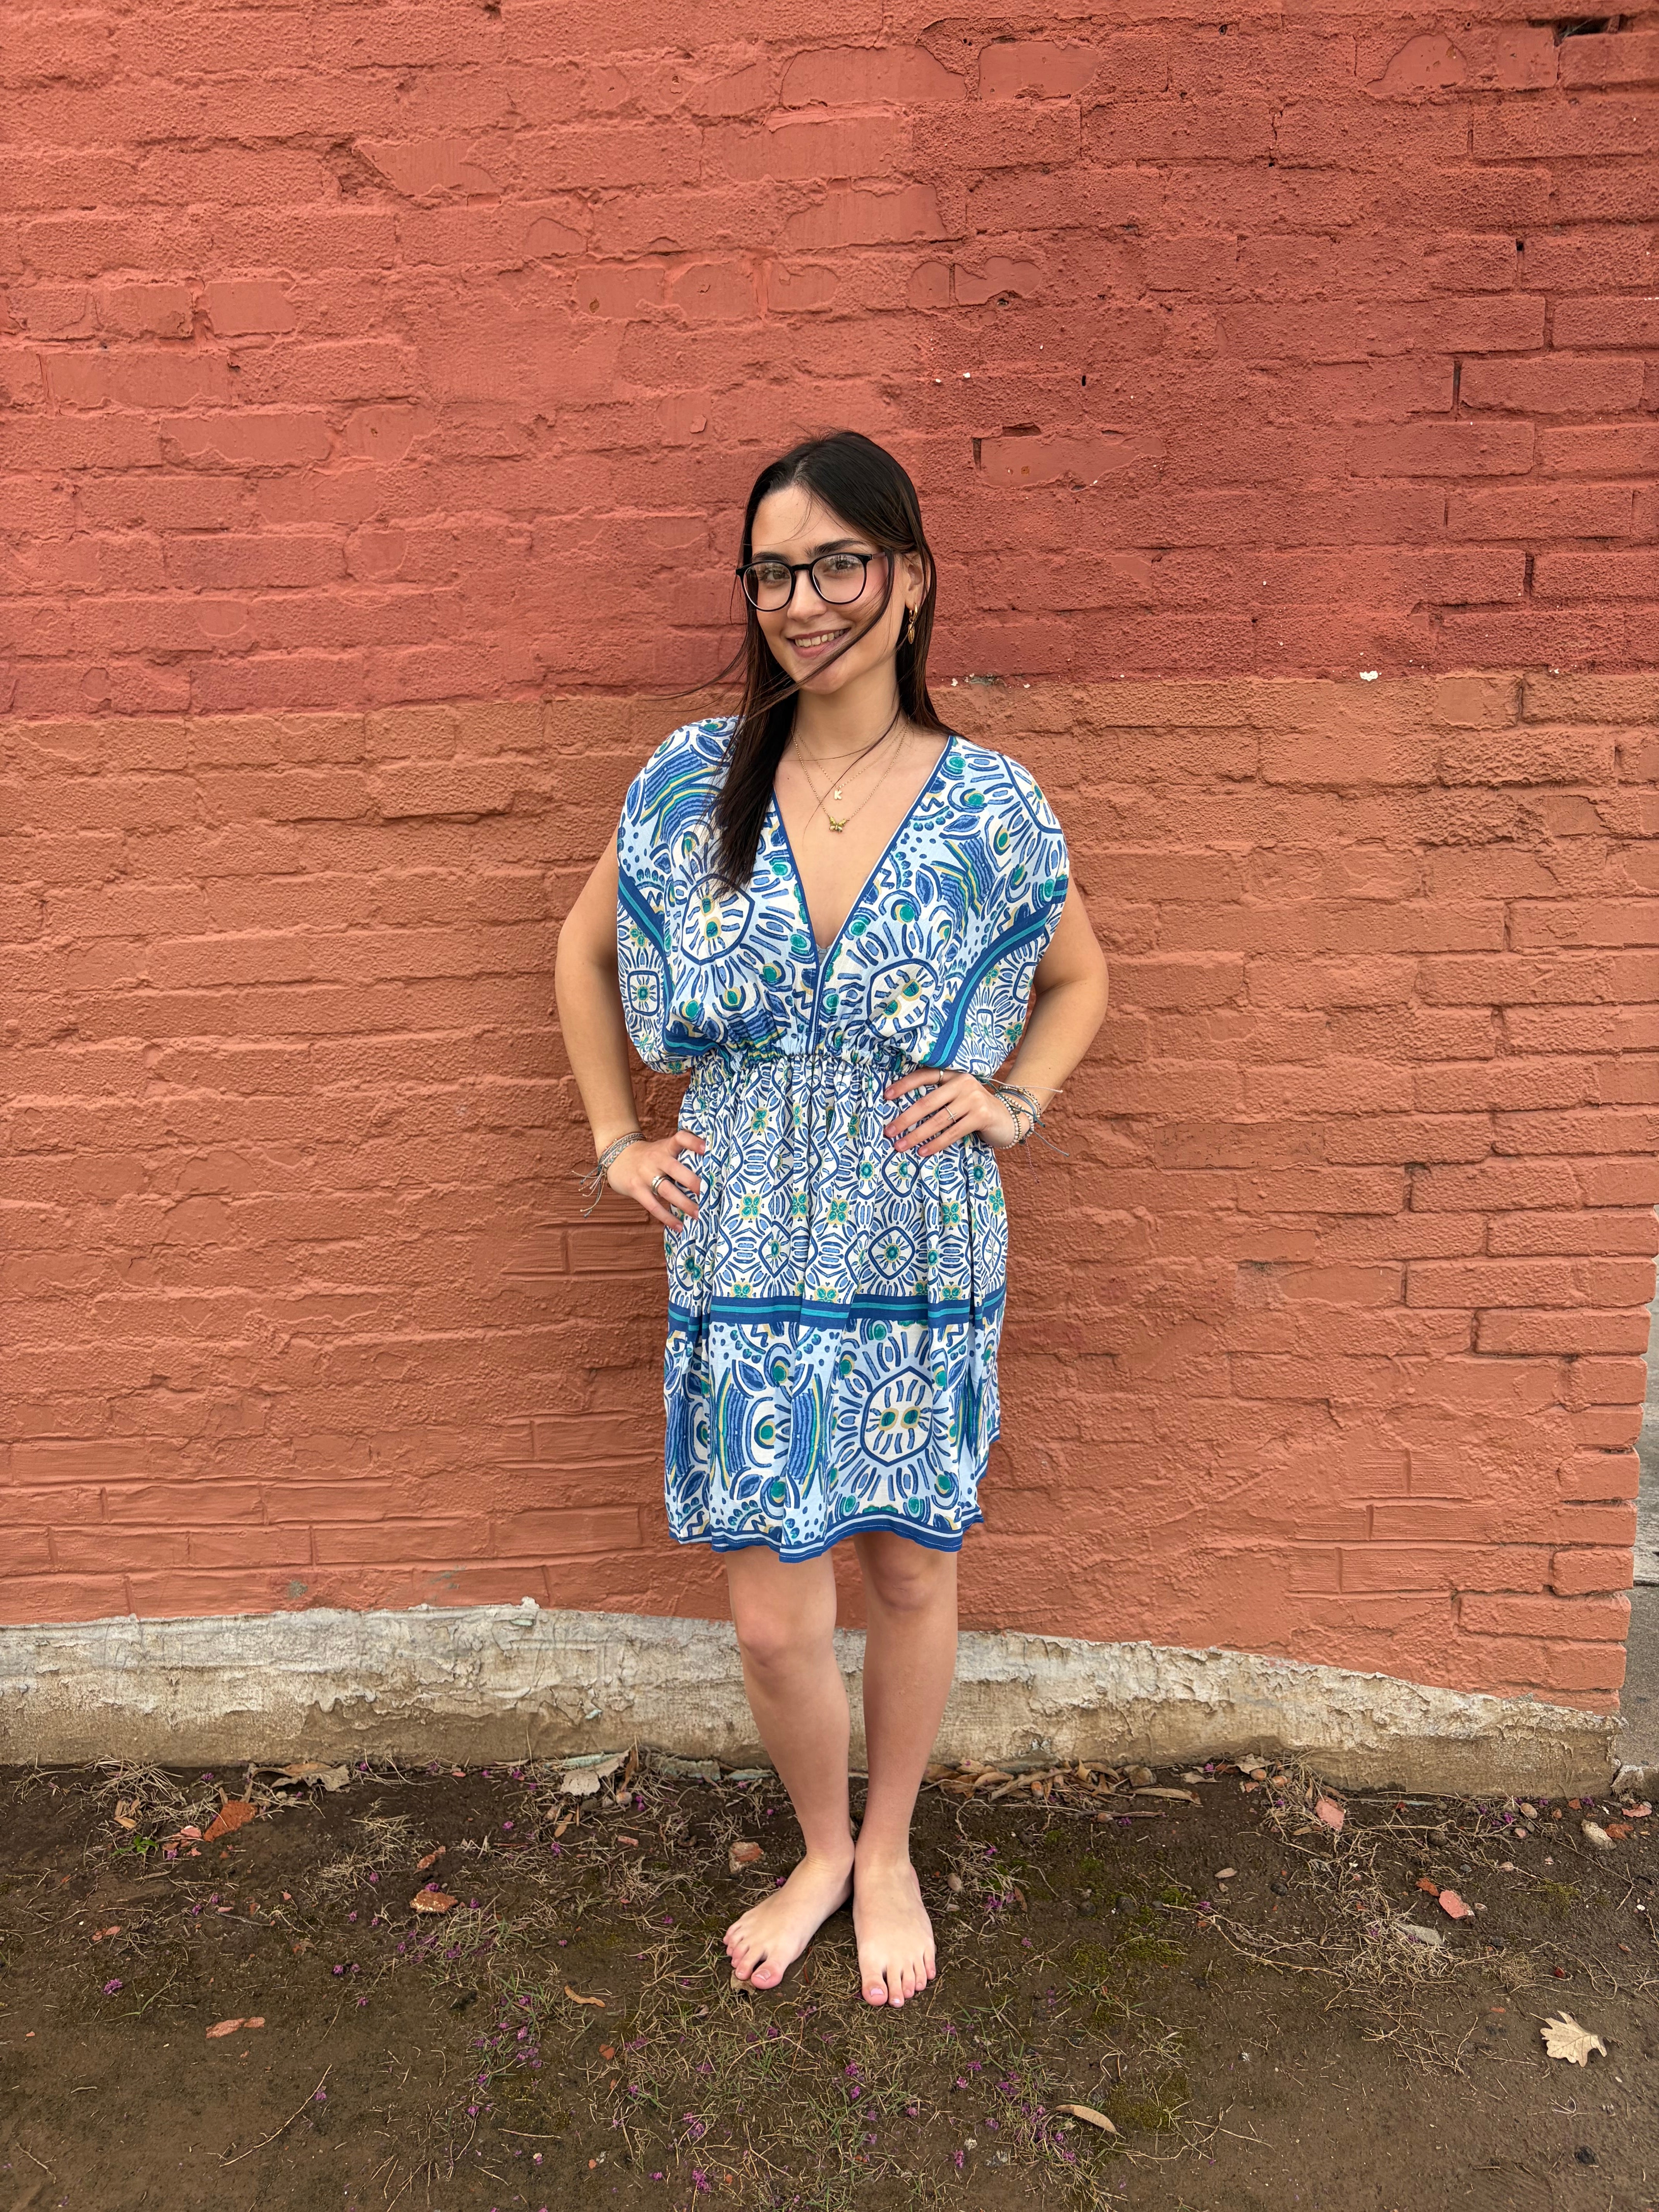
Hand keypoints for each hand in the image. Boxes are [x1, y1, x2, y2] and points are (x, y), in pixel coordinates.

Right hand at [607, 1130, 706, 1233]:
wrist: (616, 1155)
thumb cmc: (649, 1155)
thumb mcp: (662, 1148)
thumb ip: (680, 1156)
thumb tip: (710, 1172)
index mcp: (665, 1147)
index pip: (680, 1138)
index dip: (692, 1142)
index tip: (706, 1148)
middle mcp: (656, 1159)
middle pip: (676, 1169)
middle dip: (692, 1181)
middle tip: (709, 1192)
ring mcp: (645, 1175)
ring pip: (667, 1190)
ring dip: (684, 1203)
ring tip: (699, 1214)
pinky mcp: (636, 1189)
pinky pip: (653, 1206)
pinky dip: (667, 1218)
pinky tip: (679, 1227)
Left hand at [881, 1067, 1018, 1157]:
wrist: (1010, 1118)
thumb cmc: (977, 1111)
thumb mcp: (959, 1098)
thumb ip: (940, 1099)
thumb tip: (905, 1115)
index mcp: (954, 1075)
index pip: (925, 1076)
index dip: (905, 1085)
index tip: (886, 1096)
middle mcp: (964, 1083)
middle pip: (927, 1102)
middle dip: (905, 1118)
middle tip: (889, 1131)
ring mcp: (974, 1098)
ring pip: (938, 1120)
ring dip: (917, 1135)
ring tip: (900, 1146)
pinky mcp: (982, 1115)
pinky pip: (952, 1132)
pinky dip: (936, 1144)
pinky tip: (923, 1152)